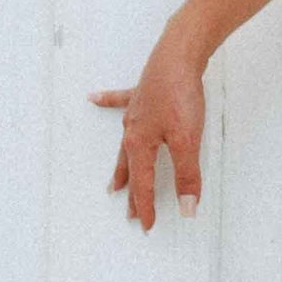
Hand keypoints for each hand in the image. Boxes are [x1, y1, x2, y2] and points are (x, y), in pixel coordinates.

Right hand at [90, 34, 206, 231]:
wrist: (178, 55)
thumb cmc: (180, 95)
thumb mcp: (187, 140)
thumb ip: (187, 175)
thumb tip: (187, 208)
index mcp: (141, 145)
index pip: (144, 184)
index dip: (147, 206)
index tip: (147, 226)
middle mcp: (132, 131)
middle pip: (132, 169)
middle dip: (132, 193)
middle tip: (130, 212)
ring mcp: (135, 111)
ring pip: (125, 146)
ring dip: (121, 166)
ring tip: (113, 183)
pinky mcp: (142, 94)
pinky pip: (120, 101)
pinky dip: (108, 102)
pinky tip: (94, 98)